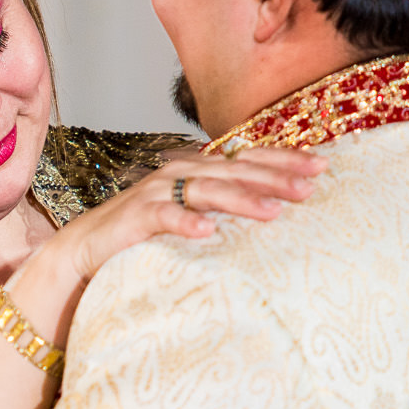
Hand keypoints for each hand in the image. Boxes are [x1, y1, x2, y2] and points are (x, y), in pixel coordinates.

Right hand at [49, 146, 326, 287]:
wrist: (86, 249)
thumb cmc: (145, 235)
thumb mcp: (194, 216)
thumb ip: (225, 207)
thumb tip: (275, 211)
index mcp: (199, 170)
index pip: (248, 158)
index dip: (284, 160)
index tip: (322, 166)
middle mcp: (182, 173)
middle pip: (235, 169)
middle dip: (274, 177)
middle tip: (310, 187)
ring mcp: (157, 192)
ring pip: (206, 189)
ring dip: (240, 198)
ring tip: (272, 211)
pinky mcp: (135, 216)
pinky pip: (163, 217)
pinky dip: (185, 222)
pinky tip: (207, 232)